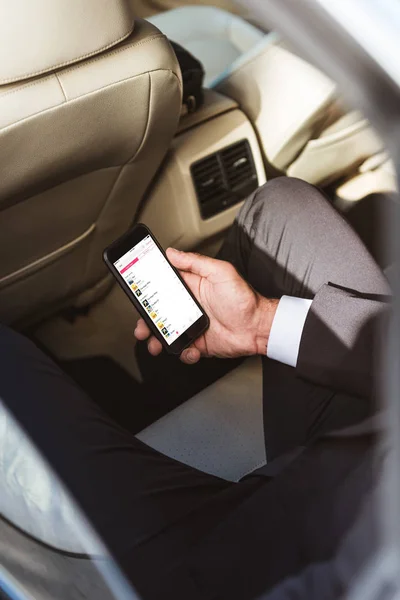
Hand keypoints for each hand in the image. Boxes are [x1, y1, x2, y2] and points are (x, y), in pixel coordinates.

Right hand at [134, 248, 277, 363]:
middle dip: (146, 320)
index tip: (137, 293)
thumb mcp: (220, 272)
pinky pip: (183, 349)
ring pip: (166, 333)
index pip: (163, 287)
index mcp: (191, 287)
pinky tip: (190, 348)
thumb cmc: (244, 299)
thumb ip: (195, 262)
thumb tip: (173, 253)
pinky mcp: (198, 343)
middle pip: (159, 313)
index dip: (148, 290)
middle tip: (142, 326)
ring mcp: (192, 326)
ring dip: (157, 339)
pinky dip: (183, 352)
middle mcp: (189, 307)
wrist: (258, 328)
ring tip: (156, 344)